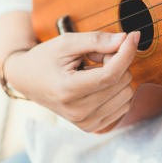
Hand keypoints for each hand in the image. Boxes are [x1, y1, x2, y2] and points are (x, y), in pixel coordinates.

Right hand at [4, 30, 139, 131]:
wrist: (27, 80)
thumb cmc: (46, 58)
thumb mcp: (67, 42)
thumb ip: (96, 40)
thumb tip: (125, 39)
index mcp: (68, 90)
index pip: (111, 74)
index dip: (127, 53)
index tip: (134, 36)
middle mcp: (77, 112)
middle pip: (121, 81)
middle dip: (115, 62)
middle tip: (95, 56)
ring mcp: (85, 122)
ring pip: (127, 93)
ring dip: (116, 76)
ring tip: (93, 71)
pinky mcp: (93, 126)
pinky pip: (124, 105)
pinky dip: (116, 89)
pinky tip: (97, 84)